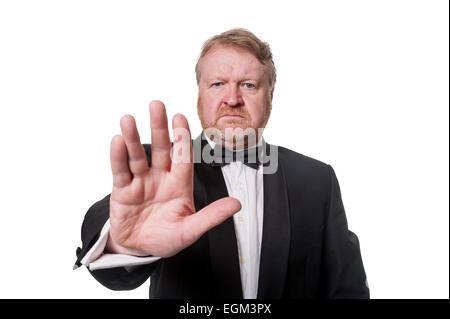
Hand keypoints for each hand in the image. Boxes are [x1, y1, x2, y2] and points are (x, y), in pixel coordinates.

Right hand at [106, 100, 240, 256]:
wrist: (139, 249)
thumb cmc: (167, 238)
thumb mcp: (190, 230)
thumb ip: (211, 216)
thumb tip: (237, 204)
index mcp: (179, 184)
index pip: (183, 157)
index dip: (182, 137)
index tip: (180, 116)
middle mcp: (160, 178)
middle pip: (160, 148)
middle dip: (159, 127)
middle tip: (157, 105)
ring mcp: (140, 182)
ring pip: (137, 156)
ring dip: (132, 138)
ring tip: (128, 119)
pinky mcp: (122, 191)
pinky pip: (120, 172)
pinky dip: (118, 157)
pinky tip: (117, 141)